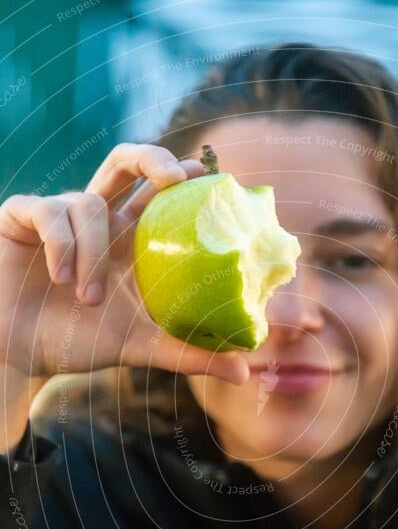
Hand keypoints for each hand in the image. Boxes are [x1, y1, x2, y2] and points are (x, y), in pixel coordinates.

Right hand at [0, 143, 249, 383]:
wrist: (19, 354)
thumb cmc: (79, 342)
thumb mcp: (141, 348)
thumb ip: (189, 354)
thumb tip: (244, 372)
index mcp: (128, 239)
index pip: (159, 193)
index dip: (182, 175)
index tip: (208, 174)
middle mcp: (98, 219)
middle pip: (126, 161)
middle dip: (151, 156)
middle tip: (173, 178)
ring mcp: (59, 213)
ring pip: (89, 203)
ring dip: (93, 253)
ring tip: (89, 299)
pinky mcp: (22, 217)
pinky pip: (48, 211)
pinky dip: (60, 246)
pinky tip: (58, 278)